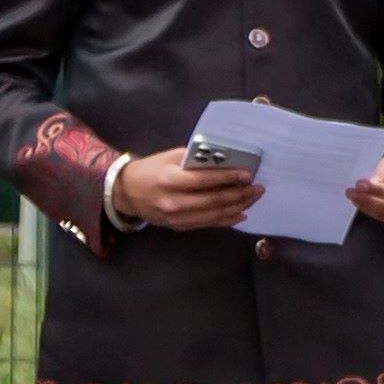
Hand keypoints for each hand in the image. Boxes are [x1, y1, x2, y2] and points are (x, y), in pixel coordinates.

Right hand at [111, 145, 263, 232]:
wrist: (126, 193)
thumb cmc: (150, 170)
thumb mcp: (170, 157)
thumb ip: (196, 160)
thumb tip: (225, 161)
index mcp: (170, 180)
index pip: (205, 180)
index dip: (228, 178)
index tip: (248, 175)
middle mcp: (174, 201)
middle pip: (214, 200)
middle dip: (240, 194)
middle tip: (258, 188)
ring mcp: (176, 218)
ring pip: (214, 215)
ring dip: (238, 207)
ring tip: (253, 198)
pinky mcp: (179, 227)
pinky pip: (208, 224)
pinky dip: (226, 219)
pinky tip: (240, 213)